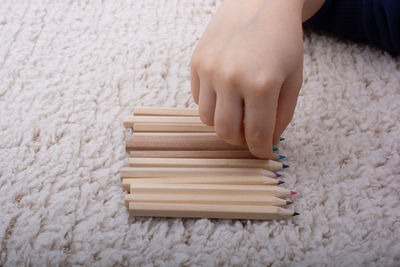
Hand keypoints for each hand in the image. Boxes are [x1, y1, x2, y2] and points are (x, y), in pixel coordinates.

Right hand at [191, 0, 304, 157]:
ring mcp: (210, 70)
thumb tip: (268, 141)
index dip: (260, 150)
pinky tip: (226, 92)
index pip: (257, 134)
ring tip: (237, 113)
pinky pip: (198, 99)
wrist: (259, 2)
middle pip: (226, 132)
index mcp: (261, 84)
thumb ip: (282, 114)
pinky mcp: (196, 62)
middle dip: (240, 141)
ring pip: (207, 119)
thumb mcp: (294, 78)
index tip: (262, 153)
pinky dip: (211, 104)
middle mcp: (231, 79)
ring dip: (223, 123)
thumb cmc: (282, 40)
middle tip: (249, 135)